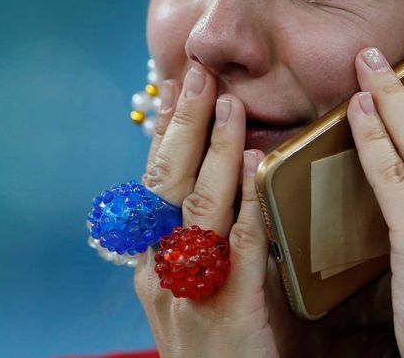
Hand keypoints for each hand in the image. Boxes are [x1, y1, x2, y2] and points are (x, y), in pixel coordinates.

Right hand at [135, 65, 279, 357]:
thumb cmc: (221, 344)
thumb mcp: (201, 283)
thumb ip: (211, 234)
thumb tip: (235, 173)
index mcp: (149, 259)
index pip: (152, 181)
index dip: (163, 130)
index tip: (172, 84)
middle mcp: (157, 268)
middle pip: (165, 182)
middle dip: (183, 124)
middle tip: (198, 74)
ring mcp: (186, 288)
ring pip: (196, 206)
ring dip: (214, 149)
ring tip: (228, 103)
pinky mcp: (225, 307)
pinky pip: (237, 244)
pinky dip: (246, 201)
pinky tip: (255, 165)